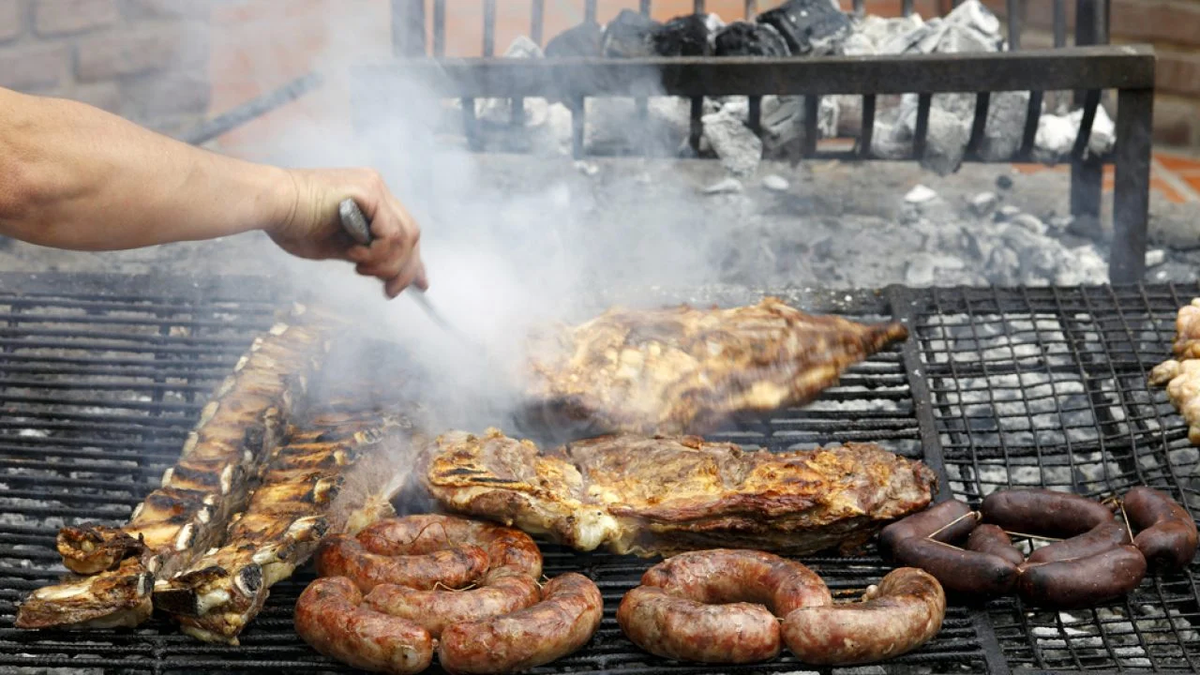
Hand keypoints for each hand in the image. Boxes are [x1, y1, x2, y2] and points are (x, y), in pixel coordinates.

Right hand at [268, 167, 427, 297]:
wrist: (270, 204)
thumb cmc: (292, 224)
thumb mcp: (338, 247)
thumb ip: (366, 256)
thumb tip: (388, 276)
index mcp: (370, 199)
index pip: (404, 231)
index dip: (413, 261)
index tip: (419, 286)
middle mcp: (377, 189)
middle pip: (411, 235)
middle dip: (405, 269)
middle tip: (390, 291)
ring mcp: (375, 187)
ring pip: (405, 237)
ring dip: (386, 263)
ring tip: (358, 268)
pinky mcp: (369, 191)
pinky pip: (391, 233)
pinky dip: (378, 253)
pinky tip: (354, 256)